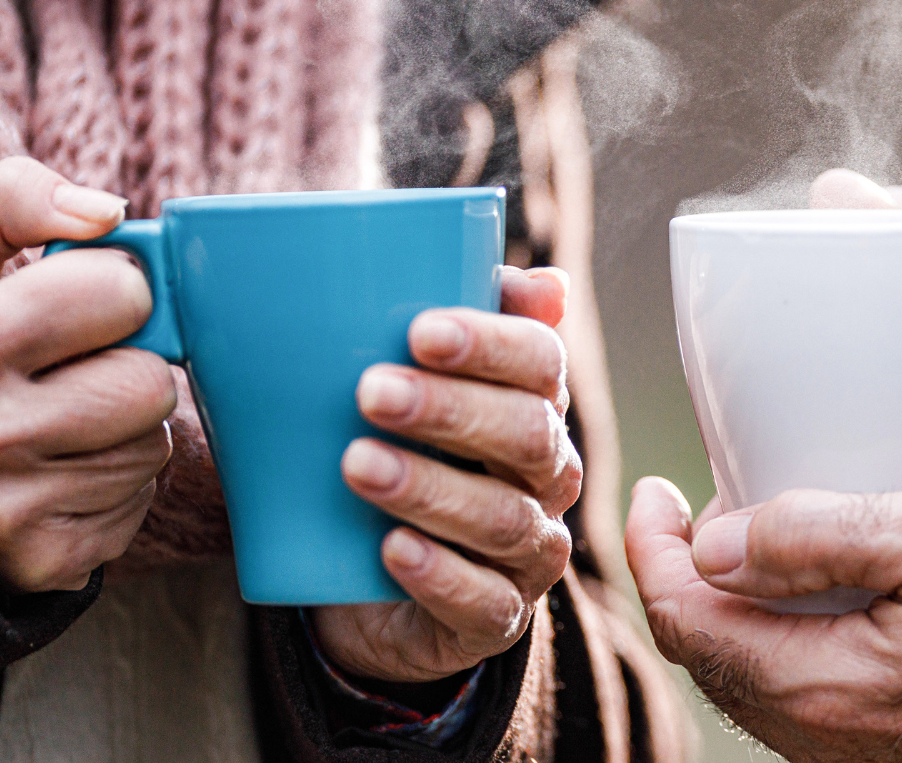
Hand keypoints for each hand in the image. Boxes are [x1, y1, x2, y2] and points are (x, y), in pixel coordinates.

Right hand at [0, 157, 174, 592]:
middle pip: (151, 381)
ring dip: (126, 428)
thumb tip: (107, 211)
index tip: (78, 305)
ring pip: (153, 445)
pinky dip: (116, 485)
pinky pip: (141, 501)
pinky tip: (61, 472)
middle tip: (75, 369)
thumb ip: (15, 197)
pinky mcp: (49, 558)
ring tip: (63, 422)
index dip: (114, 291)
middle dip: (128, 366)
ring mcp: (12, 506)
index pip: (123, 292)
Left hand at [312, 268, 577, 681]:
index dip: (491, 344)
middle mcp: (546, 477)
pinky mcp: (494, 619)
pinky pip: (485, 602)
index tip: (419, 329)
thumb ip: (442, 328)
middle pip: (529, 435)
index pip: (541, 364)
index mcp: (532, 406)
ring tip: (356, 465)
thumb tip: (538, 283)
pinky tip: (391, 548)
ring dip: (430, 488)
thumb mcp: (405, 387)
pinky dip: (439, 574)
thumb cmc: (394, 457)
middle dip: (451, 410)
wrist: (365, 582)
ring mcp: (527, 553)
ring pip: (504, 518)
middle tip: (370, 390)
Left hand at [625, 477, 901, 762]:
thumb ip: (814, 536)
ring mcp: (854, 754)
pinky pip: (800, 700)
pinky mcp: (887, 752)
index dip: (648, 550)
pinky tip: (811, 596)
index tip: (653, 491)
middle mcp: (823, 737)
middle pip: (707, 654)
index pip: (684, 618)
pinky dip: (777, 642)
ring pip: (750, 680)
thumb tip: (714, 542)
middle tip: (691, 508)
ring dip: (729, 611)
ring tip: (747, 541)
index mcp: (818, 683)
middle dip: (682, 578)